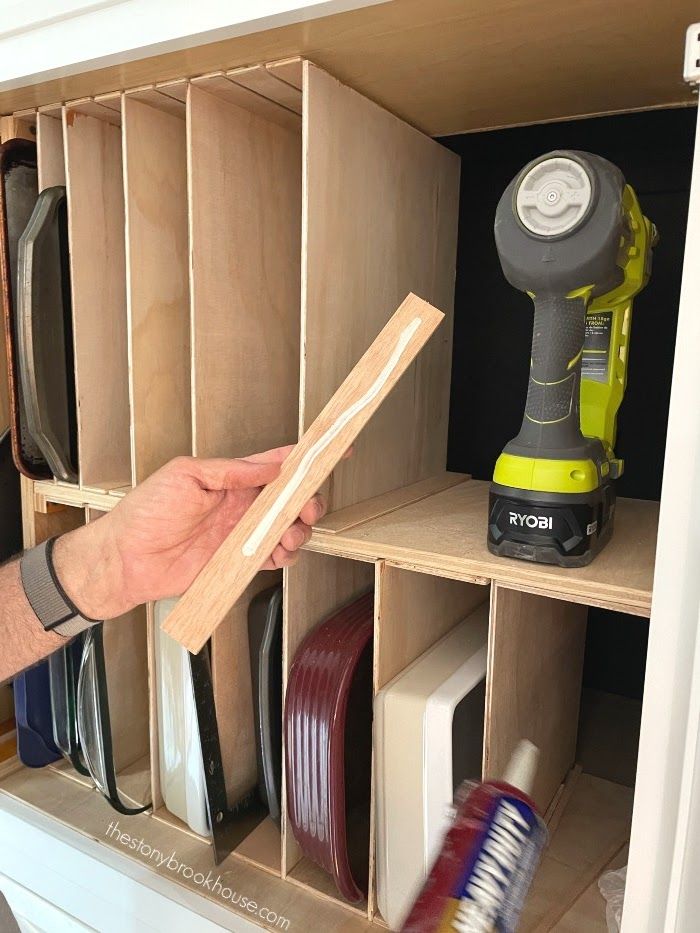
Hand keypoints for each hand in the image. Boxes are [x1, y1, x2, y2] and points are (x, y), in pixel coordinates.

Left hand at [52, 449, 326, 619]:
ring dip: (297, 530)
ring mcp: (240, 535)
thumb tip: (268, 464)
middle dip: (308, 501)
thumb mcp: (186, 476)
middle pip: (290, 500)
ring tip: (288, 534)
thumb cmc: (144, 514)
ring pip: (286, 529)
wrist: (125, 560)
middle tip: (307, 506)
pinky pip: (272, 558)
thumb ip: (231, 471)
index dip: (304, 459)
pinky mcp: (237, 563)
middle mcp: (240, 506)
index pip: (275, 464)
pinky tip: (278, 553)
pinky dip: (284, 556)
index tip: (330, 451)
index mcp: (231, 480)